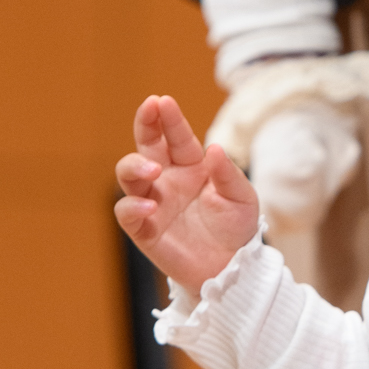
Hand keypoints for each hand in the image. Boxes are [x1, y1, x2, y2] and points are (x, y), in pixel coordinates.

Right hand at [115, 94, 261, 291]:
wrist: (232, 267)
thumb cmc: (237, 227)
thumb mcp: (242, 197)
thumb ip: (228, 174)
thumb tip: (214, 149)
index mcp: (191, 165)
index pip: (176, 136)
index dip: (168, 118)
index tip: (162, 101)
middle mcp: (167, 179)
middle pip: (146, 146)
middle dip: (144, 125)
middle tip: (149, 110)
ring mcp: (153, 202)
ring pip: (129, 175)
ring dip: (136, 165)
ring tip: (153, 170)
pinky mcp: (144, 229)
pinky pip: (126, 213)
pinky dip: (132, 207)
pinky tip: (149, 207)